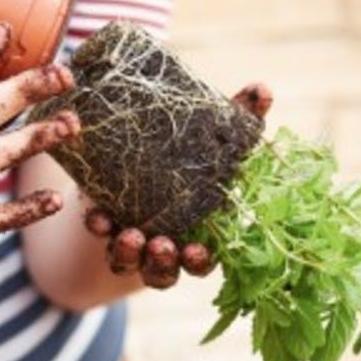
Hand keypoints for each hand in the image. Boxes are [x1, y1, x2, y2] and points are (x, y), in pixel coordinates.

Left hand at [85, 82, 273, 288]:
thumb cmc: (193, 153)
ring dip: (128, 254)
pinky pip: (100, 235)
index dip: (200, 261)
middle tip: (161, 244)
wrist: (146, 151)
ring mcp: (133, 239)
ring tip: (129, 234)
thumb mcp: (218, 138)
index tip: (196, 252)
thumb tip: (263, 91)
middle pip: (165, 270)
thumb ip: (242, 119)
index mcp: (197, 233)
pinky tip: (96, 214)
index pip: (202, 260)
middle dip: (163, 262)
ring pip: (129, 263)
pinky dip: (99, 226)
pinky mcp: (107, 224)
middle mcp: (165, 244)